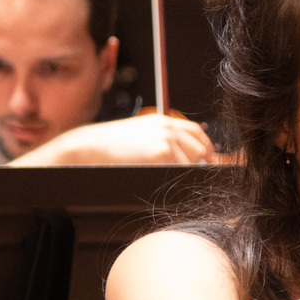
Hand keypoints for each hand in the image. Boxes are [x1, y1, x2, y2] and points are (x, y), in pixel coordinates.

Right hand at [20, 114, 214, 166]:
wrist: (90, 146)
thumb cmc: (110, 145)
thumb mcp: (139, 135)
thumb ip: (161, 140)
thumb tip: (181, 157)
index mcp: (162, 120)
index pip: (196, 131)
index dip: (206, 147)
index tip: (209, 160)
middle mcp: (168, 127)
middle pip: (200, 149)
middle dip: (198, 163)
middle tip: (190, 175)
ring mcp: (166, 140)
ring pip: (190, 164)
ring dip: (180, 173)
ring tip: (160, 176)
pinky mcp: (162, 153)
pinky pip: (177, 172)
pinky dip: (171, 178)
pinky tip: (155, 177)